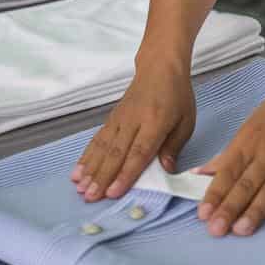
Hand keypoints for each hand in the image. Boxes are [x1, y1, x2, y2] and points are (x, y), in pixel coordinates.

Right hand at [70, 59, 195, 201]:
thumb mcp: (186, 121)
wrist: (159, 67)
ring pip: (102, 146)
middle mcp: (134, 120)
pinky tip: (77, 170)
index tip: (113, 193)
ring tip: (79, 187)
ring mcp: (120, 118)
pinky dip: (86, 155)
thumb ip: (174, 146)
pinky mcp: (111, 117)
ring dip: (90, 168)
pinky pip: (97, 138)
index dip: (125, 174)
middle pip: (116, 152)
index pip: (139, 152)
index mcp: (156, 122)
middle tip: (89, 197)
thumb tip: (165, 171)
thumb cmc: (177, 97)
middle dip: (101, 177)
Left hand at [195, 74, 264, 237]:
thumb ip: (226, 157)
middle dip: (230, 208)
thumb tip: (199, 174)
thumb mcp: (247, 129)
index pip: (227, 172)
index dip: (215, 194)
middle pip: (246, 185)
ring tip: (241, 230)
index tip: (203, 214)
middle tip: (216, 229)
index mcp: (247, 143)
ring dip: (255, 211)